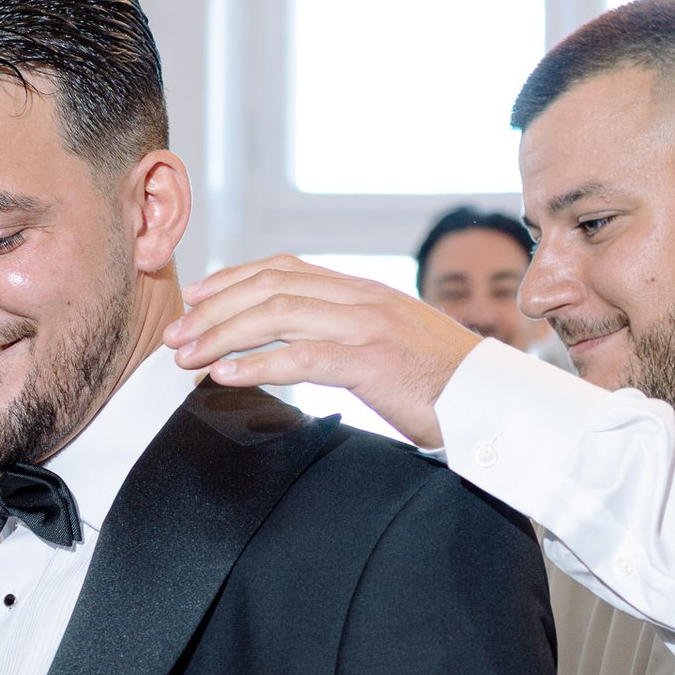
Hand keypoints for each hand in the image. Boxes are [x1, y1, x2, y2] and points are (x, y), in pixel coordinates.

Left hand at [170, 258, 479, 447]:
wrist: (500, 406)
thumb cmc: (448, 389)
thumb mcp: (397, 348)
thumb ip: (356, 336)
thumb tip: (312, 344)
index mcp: (365, 292)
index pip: (287, 268)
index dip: (234, 277)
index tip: (197, 296)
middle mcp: (363, 298)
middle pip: (271, 286)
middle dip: (213, 309)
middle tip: (174, 335)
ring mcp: (369, 327)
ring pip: (277, 315)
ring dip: (222, 335)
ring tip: (185, 358)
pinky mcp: (374, 362)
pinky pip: (302, 356)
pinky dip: (256, 364)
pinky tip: (223, 377)